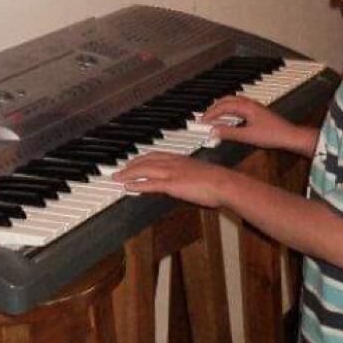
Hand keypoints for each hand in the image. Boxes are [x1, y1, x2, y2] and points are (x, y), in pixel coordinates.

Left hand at [112, 152, 227, 207]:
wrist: (225, 183)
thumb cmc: (219, 181)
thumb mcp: (202, 174)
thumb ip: (192, 176)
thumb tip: (190, 183)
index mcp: (182, 159)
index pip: (157, 155)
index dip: (143, 158)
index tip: (134, 160)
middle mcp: (174, 163)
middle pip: (147, 160)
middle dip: (131, 164)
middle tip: (120, 169)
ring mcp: (172, 173)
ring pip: (145, 170)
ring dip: (129, 173)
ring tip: (117, 177)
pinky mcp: (172, 184)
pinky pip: (150, 183)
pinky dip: (137, 184)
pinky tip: (128, 187)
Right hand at [202, 96, 305, 150]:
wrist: (290, 135)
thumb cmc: (272, 134)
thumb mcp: (247, 136)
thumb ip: (229, 133)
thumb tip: (213, 131)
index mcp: (246, 106)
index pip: (223, 106)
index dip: (210, 114)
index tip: (202, 121)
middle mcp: (249, 103)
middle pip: (226, 101)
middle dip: (214, 108)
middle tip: (204, 117)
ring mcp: (253, 106)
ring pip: (233, 102)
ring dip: (221, 108)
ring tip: (213, 117)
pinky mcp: (257, 111)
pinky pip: (238, 107)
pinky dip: (229, 111)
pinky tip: (228, 119)